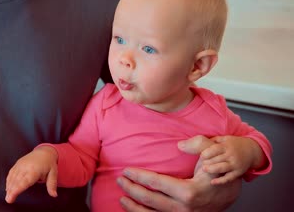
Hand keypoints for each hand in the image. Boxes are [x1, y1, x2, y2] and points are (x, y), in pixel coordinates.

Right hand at [5, 146, 58, 202]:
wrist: (44, 151)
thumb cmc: (49, 163)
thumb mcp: (53, 173)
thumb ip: (52, 184)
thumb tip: (54, 195)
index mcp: (34, 170)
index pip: (24, 182)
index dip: (17, 189)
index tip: (11, 196)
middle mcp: (25, 167)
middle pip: (17, 180)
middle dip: (11, 190)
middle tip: (8, 200)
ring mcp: (20, 164)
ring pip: (12, 177)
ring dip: (9, 186)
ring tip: (8, 196)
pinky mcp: (17, 163)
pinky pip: (11, 173)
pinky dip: (8, 180)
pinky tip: (8, 188)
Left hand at [116, 135, 240, 211]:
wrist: (229, 193)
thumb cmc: (217, 171)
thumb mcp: (212, 154)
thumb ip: (198, 144)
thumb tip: (179, 145)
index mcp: (189, 191)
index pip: (156, 183)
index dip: (139, 176)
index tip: (126, 170)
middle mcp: (184, 207)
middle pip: (150, 199)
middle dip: (131, 189)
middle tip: (120, 180)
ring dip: (134, 207)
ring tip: (122, 198)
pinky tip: (134, 209)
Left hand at [201, 136, 263, 184]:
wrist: (252, 150)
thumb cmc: (235, 144)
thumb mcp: (225, 138)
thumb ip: (214, 140)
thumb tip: (200, 142)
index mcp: (227, 146)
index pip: (215, 150)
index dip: (206, 153)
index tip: (201, 156)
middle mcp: (231, 155)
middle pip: (217, 159)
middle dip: (207, 162)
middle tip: (201, 164)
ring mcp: (235, 164)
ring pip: (222, 168)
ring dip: (212, 170)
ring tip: (204, 169)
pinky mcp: (238, 172)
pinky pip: (229, 178)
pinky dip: (220, 181)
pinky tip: (213, 182)